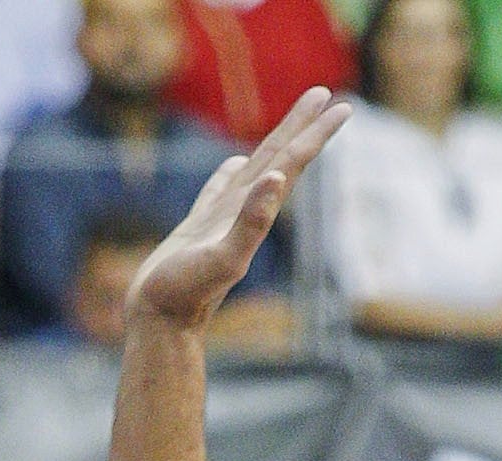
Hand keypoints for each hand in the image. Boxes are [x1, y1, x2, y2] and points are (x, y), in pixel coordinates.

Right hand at [128, 89, 348, 333]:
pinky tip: (237, 167)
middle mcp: (243, 212)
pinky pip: (219, 192)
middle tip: (324, 93)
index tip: (341, 105)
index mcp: (255, 212)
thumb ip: (251, 222)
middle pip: (280, 159)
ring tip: (291, 124)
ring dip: (274, 145)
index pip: (292, 163)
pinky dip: (230, 174)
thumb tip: (278, 178)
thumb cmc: (186, 295)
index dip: (315, 134)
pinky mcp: (197, 231)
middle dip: (302, 127)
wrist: (160, 324)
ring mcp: (221, 221)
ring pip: (253, 171)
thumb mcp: (221, 259)